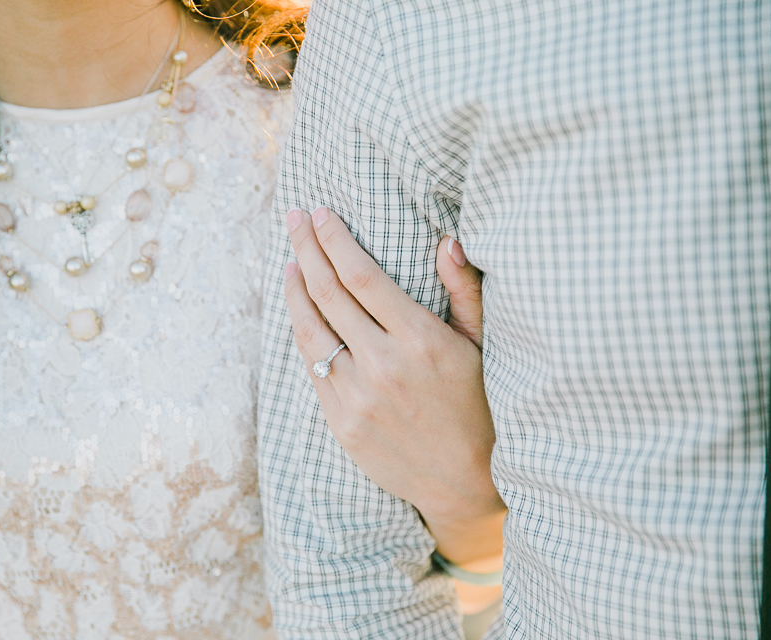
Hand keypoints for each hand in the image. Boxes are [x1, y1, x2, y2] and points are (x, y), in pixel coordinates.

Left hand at [283, 207, 504, 563]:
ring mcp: (357, 397)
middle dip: (306, 249)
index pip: (362, 276)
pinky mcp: (341, 422)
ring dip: (294, 290)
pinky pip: (312, 367)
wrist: (463, 481)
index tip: (320, 214)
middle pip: (328, 293)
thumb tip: (446, 241)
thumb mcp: (481, 345)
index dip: (335, 240)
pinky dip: (303, 334)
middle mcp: (383, 365)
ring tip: (289, 263)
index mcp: (420, 340)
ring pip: (310, 330)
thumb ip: (464, 291)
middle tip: (293, 220)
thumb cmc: (478, 404)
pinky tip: (300, 313)